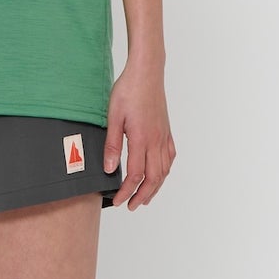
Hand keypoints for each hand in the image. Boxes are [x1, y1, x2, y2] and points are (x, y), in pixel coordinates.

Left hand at [104, 65, 173, 208]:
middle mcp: (156, 141)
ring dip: (155, 187)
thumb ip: (111, 145)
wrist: (147, 72)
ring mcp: (163, 136)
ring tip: (145, 197)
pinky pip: (170, 157)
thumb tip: (109, 168)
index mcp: (141, 139)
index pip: (135, 175)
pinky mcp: (167, 130)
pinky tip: (160, 174)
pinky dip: (165, 170)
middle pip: (152, 178)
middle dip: (142, 196)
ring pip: (164, 170)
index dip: (126, 192)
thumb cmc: (128, 90)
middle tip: (131, 206)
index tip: (117, 201)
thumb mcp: (113, 117)